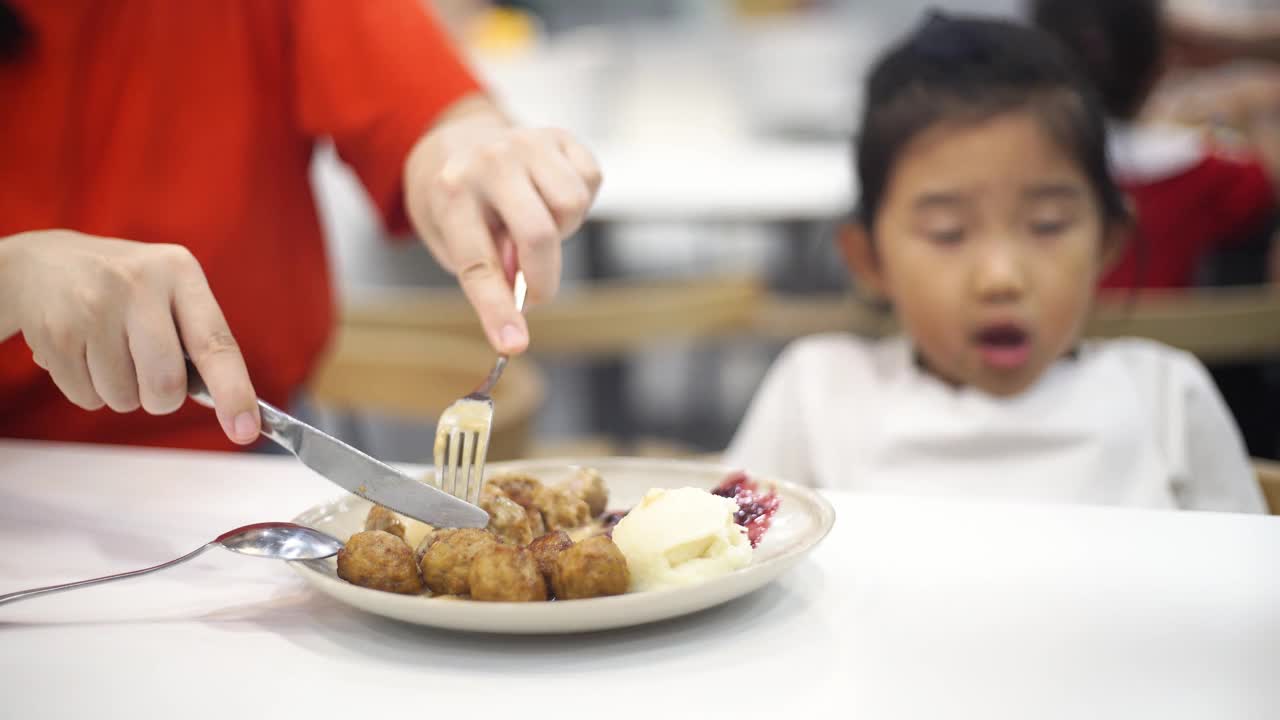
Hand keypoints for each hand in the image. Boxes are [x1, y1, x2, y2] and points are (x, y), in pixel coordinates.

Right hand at [0, 230, 259, 443]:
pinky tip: (82, 353)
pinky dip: (90, 390)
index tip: (246, 430)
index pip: (216, 344)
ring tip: (108, 352)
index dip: (234, 392)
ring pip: (124, 398)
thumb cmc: (124, 287)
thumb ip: (198, 337)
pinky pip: (87, 398)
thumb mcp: (169, 287)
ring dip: (122, 393)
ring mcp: (92, 307)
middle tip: (149, 375)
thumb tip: (230, 407)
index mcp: (179, 272)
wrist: (40, 262)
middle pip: (166, 384)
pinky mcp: (55, 333)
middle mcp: (138, 284)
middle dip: (162, 398)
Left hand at [405, 97, 601, 353]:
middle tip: (533, 292)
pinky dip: (578, 203)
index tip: (514, 345)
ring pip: (572, 206)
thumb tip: (524, 298)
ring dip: (561, 231)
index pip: (479, 264)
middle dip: (543, 279)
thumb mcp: (449, 240)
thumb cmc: (455, 203)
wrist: (457, 141)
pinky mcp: (559, 137)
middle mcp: (490, 161)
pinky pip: (591, 181)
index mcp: (450, 192)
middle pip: (539, 235)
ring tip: (534, 225)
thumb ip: (487, 269)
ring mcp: (527, 143)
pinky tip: (550, 198)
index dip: (498, 310)